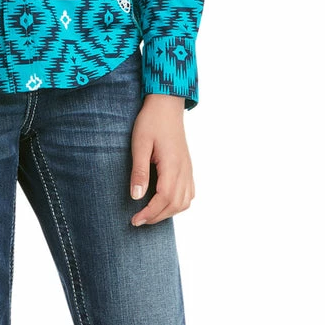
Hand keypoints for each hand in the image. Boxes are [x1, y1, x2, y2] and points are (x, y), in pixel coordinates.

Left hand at [129, 94, 194, 225]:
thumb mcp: (140, 144)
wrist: (167, 105)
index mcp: (172, 165)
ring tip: (150, 214)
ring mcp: (188, 169)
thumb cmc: (151, 121)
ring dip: (168, 212)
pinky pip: (189, 193)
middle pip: (175, 204)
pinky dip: (178, 204)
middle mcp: (184, 170)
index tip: (135, 220)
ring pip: (184, 202)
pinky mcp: (188, 167)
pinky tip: (166, 203)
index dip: (150, 213)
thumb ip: (139, 170)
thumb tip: (136, 196)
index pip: (164, 198)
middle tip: (138, 220)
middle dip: (157, 216)